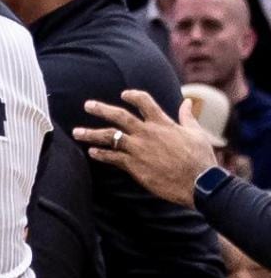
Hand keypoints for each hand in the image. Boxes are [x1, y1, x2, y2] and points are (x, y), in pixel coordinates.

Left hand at [71, 89, 216, 207]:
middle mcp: (147, 133)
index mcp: (163, 123)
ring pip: (109, 137)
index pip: (144, 102)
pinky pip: (112, 158)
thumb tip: (187, 102)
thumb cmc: (200, 158)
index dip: (133, 96)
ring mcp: (138, 149)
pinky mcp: (134, 166)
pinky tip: (91, 152)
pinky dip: (100, 154)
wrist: (198, 182)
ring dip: (91, 134)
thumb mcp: (196, 133)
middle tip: (87, 105)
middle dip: (101, 109)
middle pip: (119, 116)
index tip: (124, 94)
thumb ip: (187, 117)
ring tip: (76, 132)